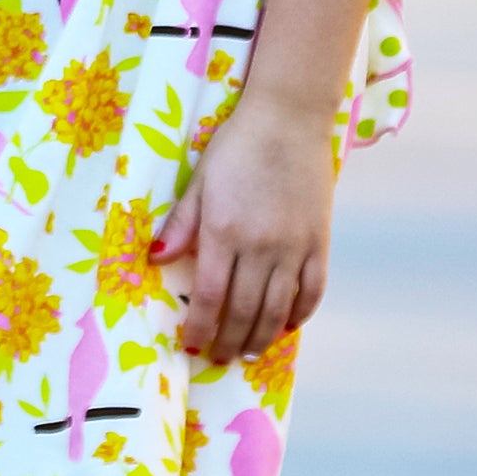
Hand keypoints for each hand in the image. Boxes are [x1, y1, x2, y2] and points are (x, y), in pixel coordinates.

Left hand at [151, 95, 333, 365]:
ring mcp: (293, 247)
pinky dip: (300, 314)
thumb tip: (156, 259)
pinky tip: (288, 326)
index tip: (192, 344)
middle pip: (243, 311)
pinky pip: (312, 290)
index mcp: (223, 232)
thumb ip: (181, 224)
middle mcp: (259, 247)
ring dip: (260, 338)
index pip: (208, 297)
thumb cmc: (236, 148)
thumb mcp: (199, 182)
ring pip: (277, 309)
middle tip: (218, 356)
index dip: (200, 327)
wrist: (288, 119)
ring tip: (247, 352)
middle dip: (227, 341)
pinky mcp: (319, 241)